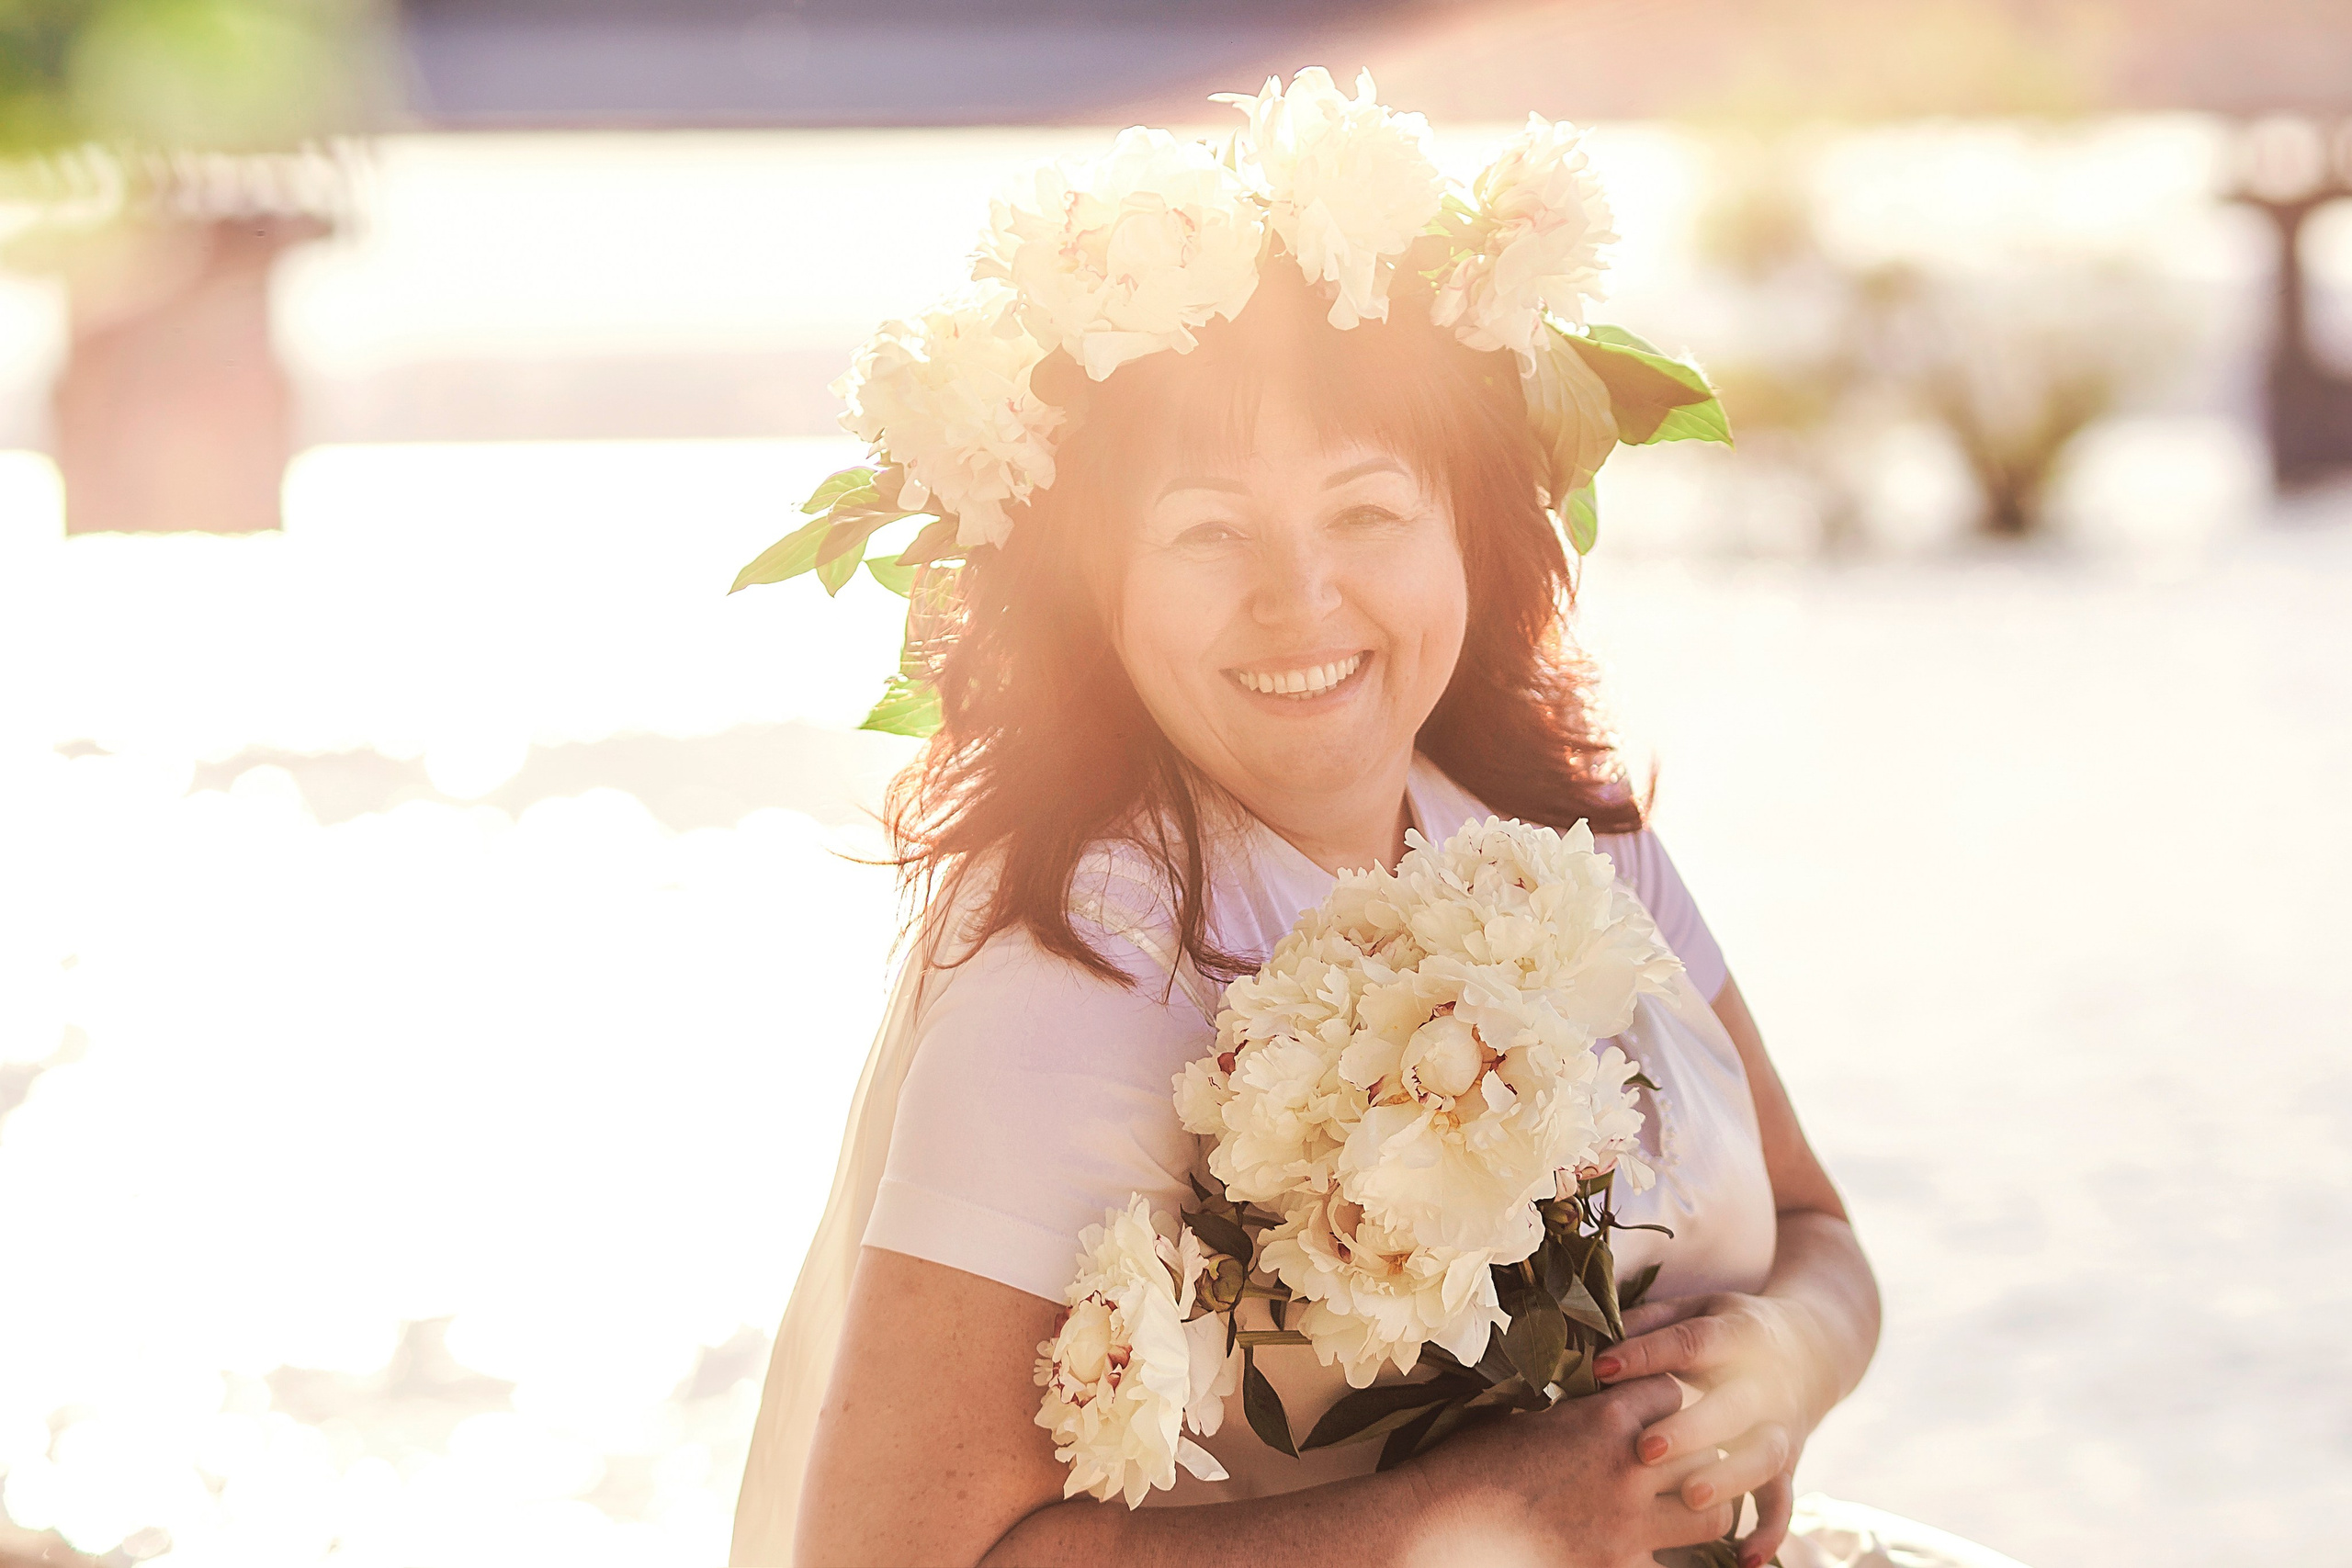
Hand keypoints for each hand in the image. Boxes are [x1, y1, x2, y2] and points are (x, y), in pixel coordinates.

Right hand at [1409, 1374, 1738, 1567]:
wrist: (1442, 1524)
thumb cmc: (1469, 1463)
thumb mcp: (1524, 1417)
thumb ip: (1574, 1414)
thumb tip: (1590, 1407)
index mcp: (1602, 1418)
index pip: (1674, 1393)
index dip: (1670, 1401)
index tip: (1659, 1411)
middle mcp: (1628, 1468)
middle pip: (1708, 1452)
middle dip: (1704, 1455)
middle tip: (1688, 1463)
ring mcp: (1628, 1525)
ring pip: (1714, 1517)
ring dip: (1706, 1511)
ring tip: (1686, 1511)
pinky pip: (1677, 1566)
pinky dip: (1677, 1559)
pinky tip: (1667, 1552)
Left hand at [1593, 1293, 1833, 1567]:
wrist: (1811, 1348)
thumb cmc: (1726, 1330)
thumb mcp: (1695, 1310)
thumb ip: (1649, 1324)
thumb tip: (1594, 1341)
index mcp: (1734, 1334)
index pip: (1690, 1342)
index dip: (1647, 1354)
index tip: (1603, 1369)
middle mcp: (1763, 1383)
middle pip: (1731, 1406)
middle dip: (1690, 1430)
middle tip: (1645, 1450)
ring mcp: (1779, 1426)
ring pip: (1762, 1456)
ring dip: (1728, 1478)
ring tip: (1690, 1498)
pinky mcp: (1789, 1461)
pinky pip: (1783, 1500)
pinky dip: (1769, 1531)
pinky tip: (1744, 1558)